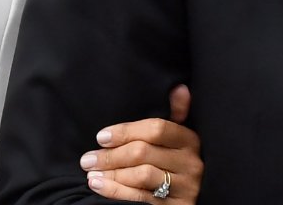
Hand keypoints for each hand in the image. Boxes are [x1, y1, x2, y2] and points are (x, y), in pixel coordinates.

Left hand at [81, 84, 202, 202]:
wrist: (195, 198)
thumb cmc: (178, 163)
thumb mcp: (180, 139)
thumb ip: (176, 115)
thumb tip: (179, 88)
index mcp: (189, 140)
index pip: (156, 129)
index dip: (125, 131)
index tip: (101, 137)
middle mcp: (190, 162)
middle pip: (143, 153)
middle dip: (110, 156)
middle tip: (87, 159)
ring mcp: (185, 187)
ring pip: (141, 176)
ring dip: (111, 174)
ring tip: (91, 173)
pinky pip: (141, 198)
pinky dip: (116, 191)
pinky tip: (99, 186)